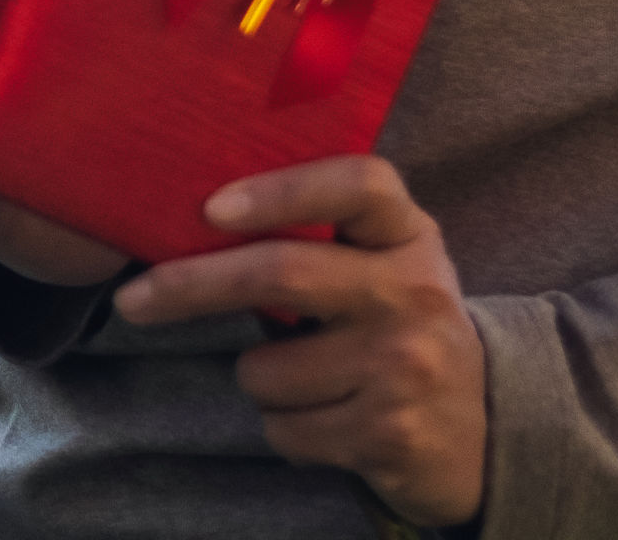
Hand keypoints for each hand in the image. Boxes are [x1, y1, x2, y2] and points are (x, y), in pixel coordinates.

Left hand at [111, 156, 485, 528]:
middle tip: (133, 299)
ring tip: (306, 376)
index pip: (359, 183)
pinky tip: (328, 417)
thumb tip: (194, 215)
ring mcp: (405, 366)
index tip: (211, 207)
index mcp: (410, 236)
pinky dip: (283, 426)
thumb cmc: (402, 327)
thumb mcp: (388, 263)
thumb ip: (324, 232)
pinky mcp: (388, 433)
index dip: (281, 190)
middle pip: (283, 272)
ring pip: (266, 369)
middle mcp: (414, 293)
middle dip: (191, 286)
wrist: (484, 431)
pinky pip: (283, 428)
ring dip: (257, 378)